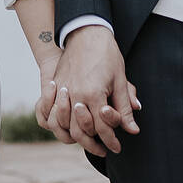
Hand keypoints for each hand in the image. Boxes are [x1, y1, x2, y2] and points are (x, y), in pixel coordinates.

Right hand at [36, 25, 138, 156]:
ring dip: (74, 136)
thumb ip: (124, 107)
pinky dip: (57, 122)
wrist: (86, 32)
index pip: (102, 127)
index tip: (116, 148)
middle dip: (92, 144)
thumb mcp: (120, 80)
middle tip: (103, 150)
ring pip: (63, 124)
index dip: (110, 140)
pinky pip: (50, 111)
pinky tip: (68, 125)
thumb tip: (132, 130)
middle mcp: (75, 94)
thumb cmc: (107, 55)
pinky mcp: (54, 85)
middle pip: (80, 131)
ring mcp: (62, 90)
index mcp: (94, 93)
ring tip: (86, 140)